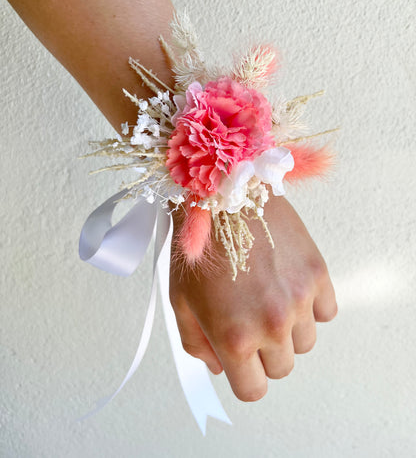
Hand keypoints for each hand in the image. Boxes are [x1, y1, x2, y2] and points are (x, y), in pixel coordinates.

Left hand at [169, 196, 336, 400]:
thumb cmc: (197, 246)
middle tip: (250, 319)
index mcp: (234, 337)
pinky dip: (311, 305)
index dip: (246, 377)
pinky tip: (289, 284)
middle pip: (282, 367)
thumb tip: (220, 367)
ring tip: (267, 295)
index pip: (254, 390)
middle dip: (265, 352)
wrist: (221, 195)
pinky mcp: (317, 273)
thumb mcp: (181, 301)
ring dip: (289, 328)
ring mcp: (299, 299)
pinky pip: (326, 311)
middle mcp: (271, 324)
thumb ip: (197, 344)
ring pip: (305, 342)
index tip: (242, 361)